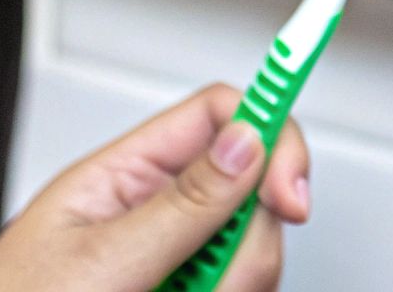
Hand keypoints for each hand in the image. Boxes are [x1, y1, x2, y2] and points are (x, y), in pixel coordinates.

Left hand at [0, 83, 311, 291]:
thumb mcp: (98, 261)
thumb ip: (182, 204)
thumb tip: (248, 141)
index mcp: (123, 176)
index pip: (218, 117)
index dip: (268, 134)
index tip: (293, 186)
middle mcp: (155, 216)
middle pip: (252, 198)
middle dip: (246, 248)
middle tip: (209, 284)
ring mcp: (174, 266)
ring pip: (252, 260)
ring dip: (229, 289)